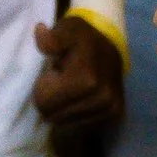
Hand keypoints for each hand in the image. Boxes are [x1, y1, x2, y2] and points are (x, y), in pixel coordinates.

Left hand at [32, 11, 124, 127]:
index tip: (54, 72)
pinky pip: (80, 127)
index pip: (44, 102)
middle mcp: (102, 99)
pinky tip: (79, 98)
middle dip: (51, 99)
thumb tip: (41, 34)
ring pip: (66, 124)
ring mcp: (110, 110)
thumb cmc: (82, 38)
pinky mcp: (114, 117)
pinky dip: (74, 115)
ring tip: (71, 88)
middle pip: (54, 116)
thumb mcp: (66, 29)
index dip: (43, 87)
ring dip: (62, 108)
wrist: (110, 47)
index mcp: (86, 79)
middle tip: (61, 81)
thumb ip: (51, 36)